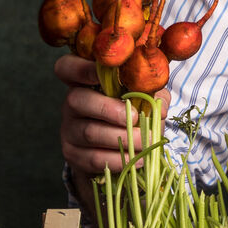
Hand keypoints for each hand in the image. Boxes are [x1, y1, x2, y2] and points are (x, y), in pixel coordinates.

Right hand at [54, 54, 170, 210]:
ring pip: (89, 132)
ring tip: (146, 140)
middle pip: (77, 100)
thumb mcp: (143, 98)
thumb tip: (161, 107)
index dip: (80, 68)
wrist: (117, 150)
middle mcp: (72, 103)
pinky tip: (137, 159)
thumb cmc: (130, 114)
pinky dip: (119, 159)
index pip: (66, 67)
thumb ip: (151, 95)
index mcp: (84, 82)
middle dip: (109, 109)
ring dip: (122, 137)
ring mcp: (69, 129)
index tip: (100, 73)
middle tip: (136, 118)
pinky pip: (93, 157)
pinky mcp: (73, 154)